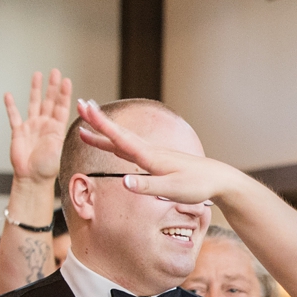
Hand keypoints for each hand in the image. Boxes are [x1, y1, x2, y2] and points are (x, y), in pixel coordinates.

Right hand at [5, 69, 73, 184]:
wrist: (32, 179)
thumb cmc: (47, 169)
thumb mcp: (59, 149)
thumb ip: (62, 135)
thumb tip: (72, 127)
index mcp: (56, 129)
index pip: (61, 107)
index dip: (63, 94)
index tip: (66, 81)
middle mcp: (44, 125)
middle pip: (49, 101)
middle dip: (52, 86)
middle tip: (55, 72)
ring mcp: (31, 127)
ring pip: (34, 103)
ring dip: (36, 89)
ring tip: (37, 75)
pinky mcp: (18, 132)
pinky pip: (14, 116)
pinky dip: (11, 106)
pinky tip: (8, 95)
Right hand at [75, 99, 234, 206]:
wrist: (218, 180)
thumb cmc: (197, 185)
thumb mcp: (171, 190)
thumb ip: (147, 187)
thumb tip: (123, 182)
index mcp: (150, 157)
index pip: (120, 138)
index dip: (101, 124)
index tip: (84, 108)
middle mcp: (149, 151)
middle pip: (118, 134)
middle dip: (97, 121)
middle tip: (78, 106)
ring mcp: (153, 154)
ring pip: (122, 141)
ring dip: (103, 134)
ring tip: (84, 130)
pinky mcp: (157, 160)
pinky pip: (130, 150)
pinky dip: (115, 145)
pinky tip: (111, 146)